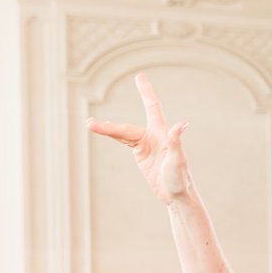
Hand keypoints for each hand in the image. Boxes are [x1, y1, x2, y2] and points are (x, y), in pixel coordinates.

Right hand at [87, 72, 193, 205]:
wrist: (177, 197)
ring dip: (107, 129)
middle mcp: (153, 136)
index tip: (139, 76)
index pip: (152, 107)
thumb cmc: (180, 180)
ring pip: (122, 133)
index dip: (145, 91)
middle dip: (110, 127)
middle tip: (90, 124)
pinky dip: (112, 134)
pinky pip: (124, 140)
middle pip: (127, 128)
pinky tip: (101, 128)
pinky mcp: (141, 154)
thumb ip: (176, 142)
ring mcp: (146, 145)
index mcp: (162, 134)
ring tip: (89, 124)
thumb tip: (182, 124)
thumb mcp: (177, 161)